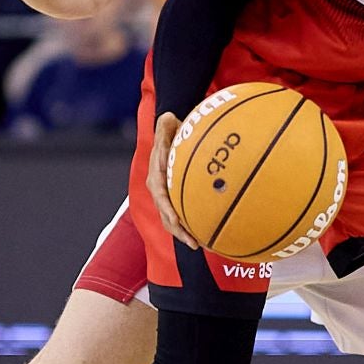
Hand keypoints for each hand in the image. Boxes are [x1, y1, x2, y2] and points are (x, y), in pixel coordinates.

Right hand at [146, 112, 198, 248]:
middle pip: (167, 217)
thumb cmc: (170, 127)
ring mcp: (166, 196)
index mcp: (155, 178)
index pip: (162, 200)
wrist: (169, 131)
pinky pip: (181, 214)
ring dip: (185, 234)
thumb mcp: (167, 123)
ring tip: (201, 245)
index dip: (170, 214)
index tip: (179, 225)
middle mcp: (158, 190)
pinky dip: (191, 224)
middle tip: (195, 243)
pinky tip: (208, 232)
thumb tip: (169, 118)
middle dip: (180, 232)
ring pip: (172, 220)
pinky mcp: (175, 197)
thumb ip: (166, 125)